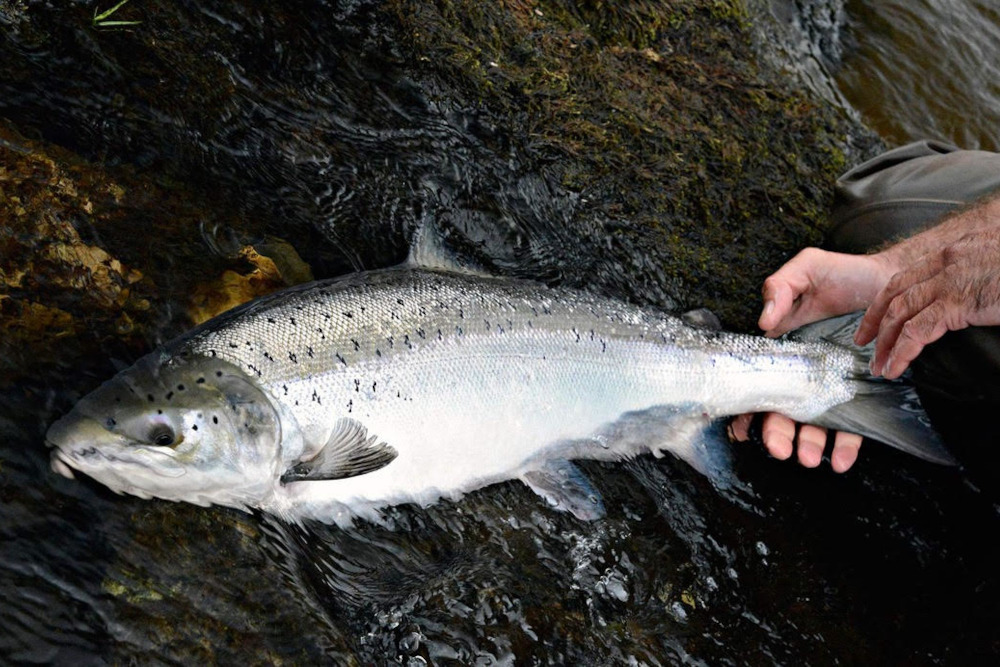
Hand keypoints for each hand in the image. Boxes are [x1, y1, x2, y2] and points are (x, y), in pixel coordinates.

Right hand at [735, 246, 885, 471]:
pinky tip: (841, 459)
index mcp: (781, 350)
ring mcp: (830, 386)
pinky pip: (852, 426)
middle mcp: (801, 374)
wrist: (893, 282)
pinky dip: (845, 447)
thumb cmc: (844, 275)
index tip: (740, 429)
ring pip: (812, 425)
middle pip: (781, 411)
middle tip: (780, 448)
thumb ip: (780, 288)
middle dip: (777, 434)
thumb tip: (765, 323)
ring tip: (810, 458)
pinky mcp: (860, 394)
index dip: (744, 408)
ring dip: (808, 445)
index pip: (756, 383)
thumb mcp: (807, 269)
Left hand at [856, 228, 999, 377]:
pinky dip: (902, 350)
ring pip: (901, 311)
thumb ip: (979, 279)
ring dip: (886, 341)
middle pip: (896, 291)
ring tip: (880, 364)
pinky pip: (918, 329)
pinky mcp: (960, 301)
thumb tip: (973, 301)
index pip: (910, 274)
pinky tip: (896, 366)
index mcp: (957, 251)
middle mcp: (948, 261)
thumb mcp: (997, 268)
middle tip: (864, 341)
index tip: (878, 316)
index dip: (888, 296)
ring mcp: (951, 279)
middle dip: (875, 318)